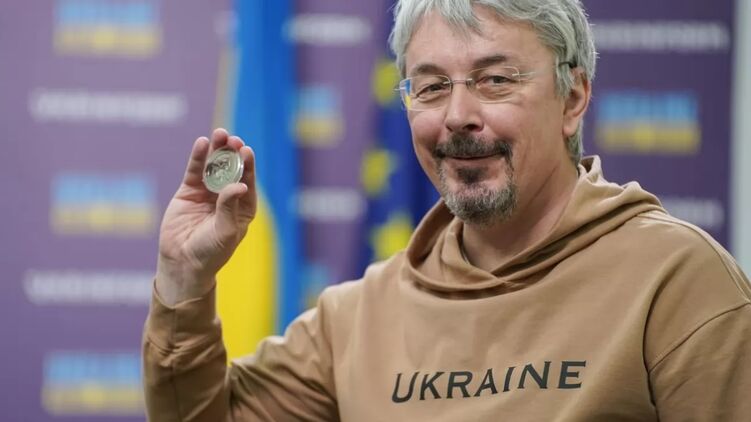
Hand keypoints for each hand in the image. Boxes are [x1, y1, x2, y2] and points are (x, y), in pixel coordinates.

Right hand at [155, 128, 256, 305]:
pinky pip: (195, 171)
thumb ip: (229, 207)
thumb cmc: (211, 252)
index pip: (247, 181)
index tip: (247, 151)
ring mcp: (208, 192)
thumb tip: (239, 185)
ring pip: (214, 166)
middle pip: (232, 169)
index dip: (247, 165)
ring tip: (220, 134)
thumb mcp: (225, 231)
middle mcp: (227, 196)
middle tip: (233, 139)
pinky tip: (202, 143)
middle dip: (233, 153)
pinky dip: (199, 157)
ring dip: (217, 149)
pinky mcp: (189, 191)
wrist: (183, 262)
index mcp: (243, 206)